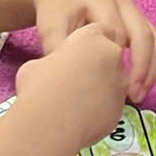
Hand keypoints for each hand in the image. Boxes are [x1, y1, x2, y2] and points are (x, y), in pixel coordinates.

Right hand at [11, 21, 133, 152]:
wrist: (48, 124)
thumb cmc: (37, 87)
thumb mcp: (35, 65)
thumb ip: (53, 62)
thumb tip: (51, 72)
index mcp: (91, 37)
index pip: (98, 31)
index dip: (85, 45)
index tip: (73, 57)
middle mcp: (112, 54)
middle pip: (109, 55)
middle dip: (96, 64)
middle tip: (74, 80)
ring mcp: (120, 82)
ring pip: (113, 81)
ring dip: (100, 87)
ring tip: (75, 102)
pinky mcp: (120, 108)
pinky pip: (111, 105)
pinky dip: (100, 109)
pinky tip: (80, 117)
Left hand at [27, 0, 155, 103]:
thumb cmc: (54, 12)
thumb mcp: (50, 29)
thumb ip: (60, 51)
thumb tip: (71, 80)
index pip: (116, 33)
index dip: (114, 61)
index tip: (107, 87)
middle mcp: (122, 1)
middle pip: (143, 35)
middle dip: (142, 68)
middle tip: (133, 96)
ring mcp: (133, 8)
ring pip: (155, 39)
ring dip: (152, 69)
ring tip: (139, 95)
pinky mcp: (138, 18)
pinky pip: (154, 41)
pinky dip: (152, 64)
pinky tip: (141, 85)